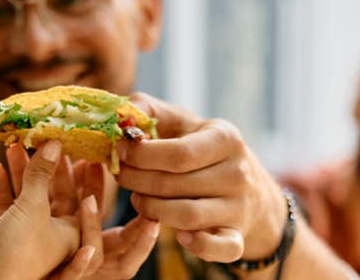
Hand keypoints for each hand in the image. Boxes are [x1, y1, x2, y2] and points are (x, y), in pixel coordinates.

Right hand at [0, 143, 158, 279]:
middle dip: (46, 167)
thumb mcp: (33, 208)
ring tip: (13, 146)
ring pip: (27, 195)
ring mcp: (26, 232)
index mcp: (72, 233)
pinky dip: (1, 186)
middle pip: (53, 193)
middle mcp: (52, 233)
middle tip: (43, 140)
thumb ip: (42, 174)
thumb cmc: (16, 253)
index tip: (81, 151)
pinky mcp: (2, 232)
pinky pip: (5, 204)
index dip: (82, 175)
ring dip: (20, 171)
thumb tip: (54, 144)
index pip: (84, 198)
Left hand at [115, 93, 287, 261]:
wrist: (241, 180)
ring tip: (137, 197)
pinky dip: (198, 246)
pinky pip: (221, 249)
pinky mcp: (238, 235)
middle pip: (174, 185)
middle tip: (120, 175)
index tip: (118, 152)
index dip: (140, 156)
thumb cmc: (194, 144)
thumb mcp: (176, 120)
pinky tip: (177, 235)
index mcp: (225, 138)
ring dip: (151, 209)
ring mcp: (240, 206)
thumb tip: (119, 116)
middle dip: (136, 180)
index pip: (177, 155)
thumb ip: (144, 110)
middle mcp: (238, 172)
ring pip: (186, 216)